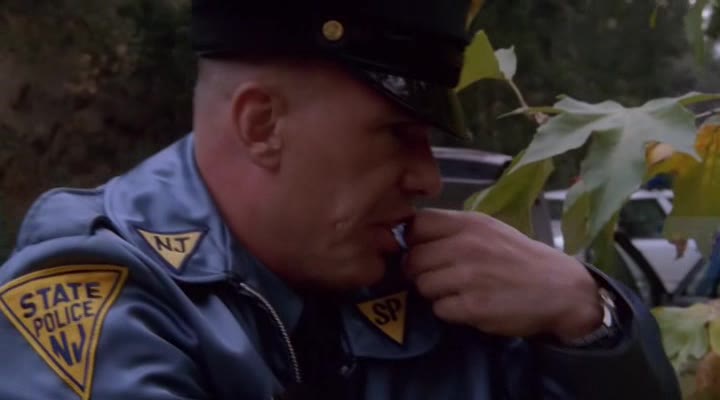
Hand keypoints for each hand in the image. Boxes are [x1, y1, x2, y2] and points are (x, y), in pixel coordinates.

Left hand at [403, 209, 602, 339]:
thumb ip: (453, 230)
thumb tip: (412, 236)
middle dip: (419, 272)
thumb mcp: (489, 229)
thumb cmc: (519, 259)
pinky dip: (449, 311)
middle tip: (438, 277)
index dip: (414, 241)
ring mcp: (469, 276)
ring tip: (456, 292)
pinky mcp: (473, 306)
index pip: (416, 225)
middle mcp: (466, 246)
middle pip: (413, 259)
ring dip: (434, 293)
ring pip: (422, 285)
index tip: (425, 251)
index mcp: (468, 223)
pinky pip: (439, 309)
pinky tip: (468, 306)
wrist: (560, 290)